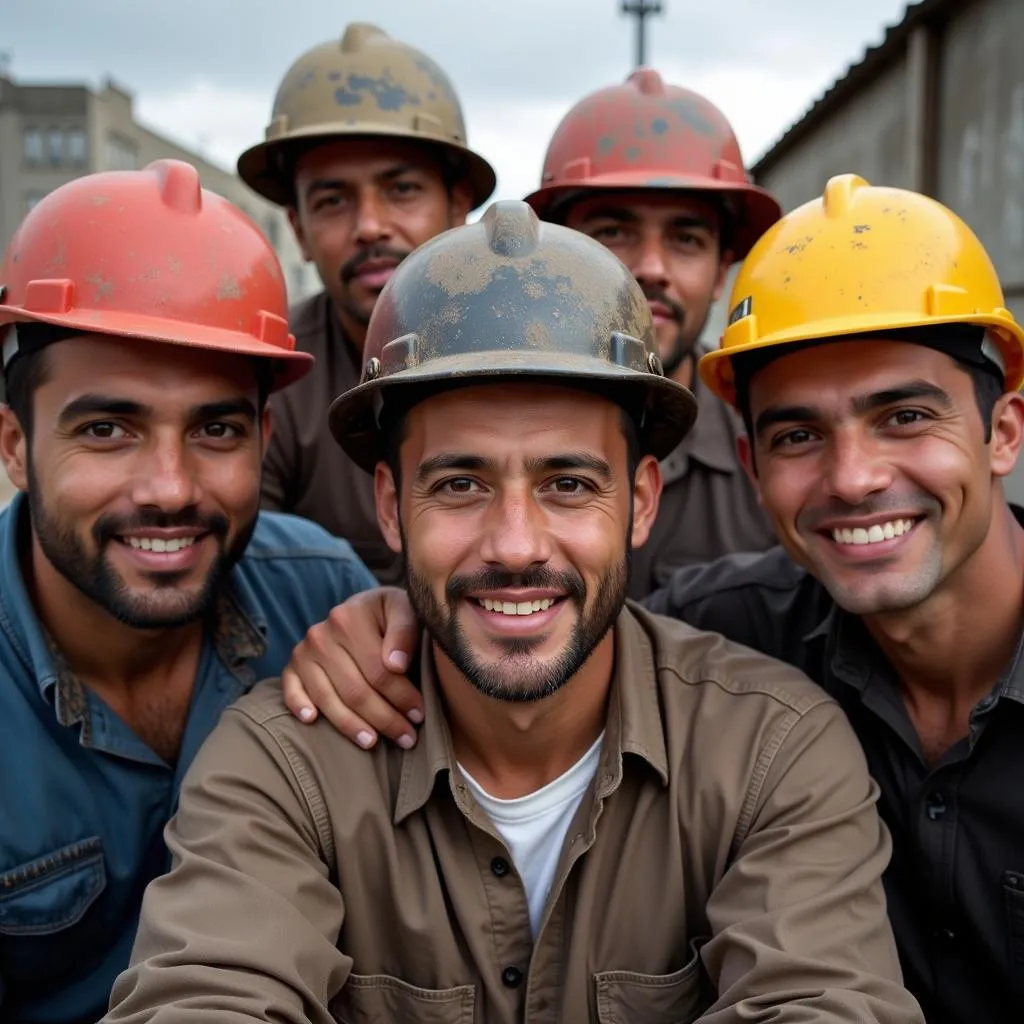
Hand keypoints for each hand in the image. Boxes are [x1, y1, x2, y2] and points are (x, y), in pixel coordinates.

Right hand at [281, 587, 423, 748]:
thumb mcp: (405, 610)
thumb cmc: (390, 614)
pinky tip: (312, 721)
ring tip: (373, 742)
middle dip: (383, 719)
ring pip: (327, 698)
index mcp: (350, 619)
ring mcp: (304, 651)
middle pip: (355, 690)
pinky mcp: (292, 665)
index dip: (401, 697)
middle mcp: (321, 634)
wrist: (364, 606)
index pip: (378, 671)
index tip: (419, 715)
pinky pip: (291, 690)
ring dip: (351, 725)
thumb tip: (396, 665)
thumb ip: (405, 632)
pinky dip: (299, 706)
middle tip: (406, 739)